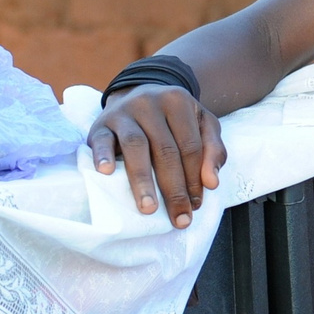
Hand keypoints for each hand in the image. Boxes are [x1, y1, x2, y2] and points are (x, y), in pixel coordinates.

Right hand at [86, 85, 224, 228]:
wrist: (133, 95)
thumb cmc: (172, 118)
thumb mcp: (201, 124)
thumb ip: (213, 150)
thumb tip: (212, 182)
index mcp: (178, 101)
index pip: (190, 146)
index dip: (195, 179)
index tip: (195, 206)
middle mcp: (150, 103)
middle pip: (165, 150)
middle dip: (174, 188)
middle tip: (179, 218)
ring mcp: (124, 112)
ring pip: (135, 146)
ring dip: (143, 180)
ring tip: (149, 208)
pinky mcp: (100, 124)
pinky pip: (101, 140)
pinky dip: (103, 156)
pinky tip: (107, 173)